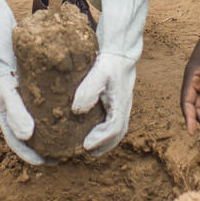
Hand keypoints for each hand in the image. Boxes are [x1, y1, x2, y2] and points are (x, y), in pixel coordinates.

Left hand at [71, 0, 149, 155]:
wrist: (121, 48)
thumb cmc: (110, 59)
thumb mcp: (99, 72)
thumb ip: (88, 90)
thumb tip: (76, 111)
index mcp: (120, 102)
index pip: (114, 128)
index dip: (100, 140)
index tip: (85, 146)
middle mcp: (123, 106)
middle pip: (117, 133)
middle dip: (104, 145)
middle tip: (87, 152)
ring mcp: (122, 103)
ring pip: (117, 128)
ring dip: (104, 139)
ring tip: (88, 147)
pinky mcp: (117, 100)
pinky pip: (113, 120)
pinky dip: (104, 130)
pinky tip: (91, 128)